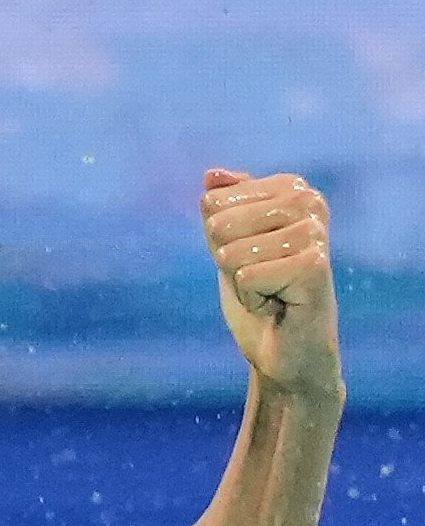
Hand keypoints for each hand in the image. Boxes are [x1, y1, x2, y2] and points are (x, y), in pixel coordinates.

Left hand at [201, 168, 341, 396]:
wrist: (284, 350)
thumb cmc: (259, 297)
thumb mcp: (229, 247)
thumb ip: (222, 209)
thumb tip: (211, 175)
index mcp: (291, 189)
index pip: (214, 203)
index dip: (220, 242)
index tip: (250, 259)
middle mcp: (309, 202)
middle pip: (220, 225)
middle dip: (227, 262)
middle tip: (259, 279)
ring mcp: (314, 232)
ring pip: (231, 252)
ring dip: (241, 284)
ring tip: (270, 292)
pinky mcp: (313, 265)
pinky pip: (246, 277)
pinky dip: (252, 300)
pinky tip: (279, 304)